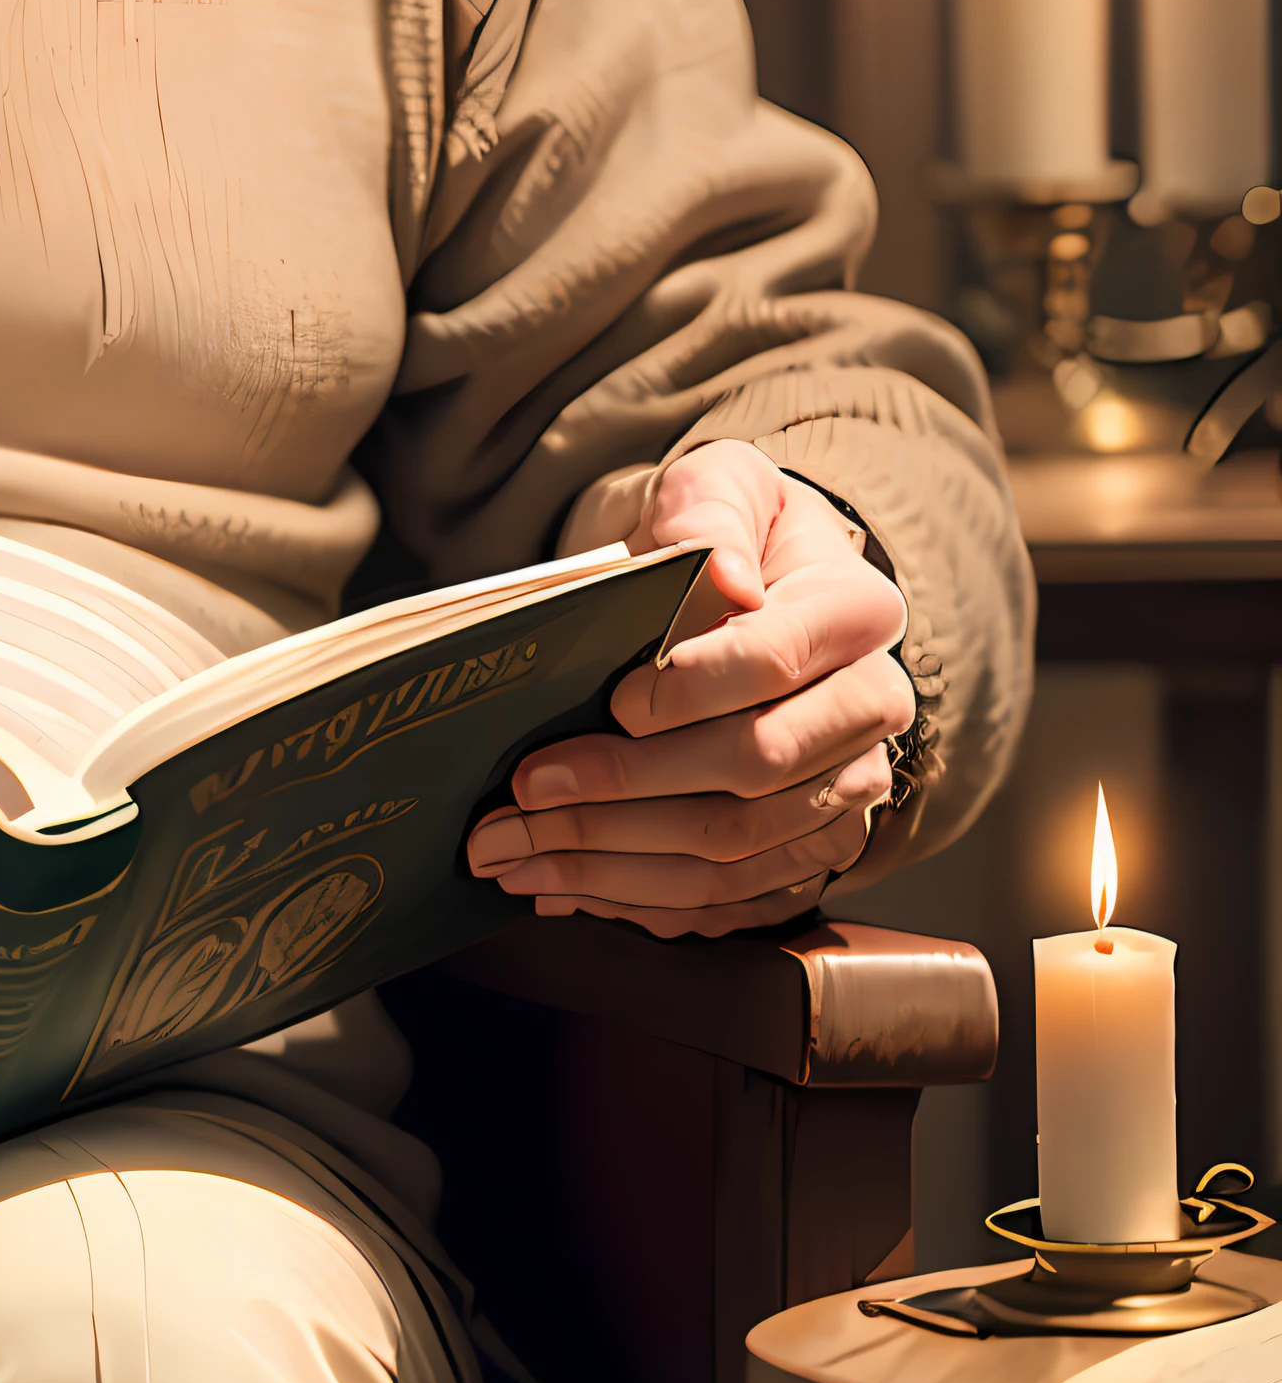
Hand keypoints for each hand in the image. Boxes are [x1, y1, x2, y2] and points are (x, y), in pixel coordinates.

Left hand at [462, 444, 912, 939]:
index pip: (775, 661)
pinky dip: (637, 897)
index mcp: (856, 612)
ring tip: (511, 851)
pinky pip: (729, 896)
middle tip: (524, 790)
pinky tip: (558, 883)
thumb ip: (711, 515)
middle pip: (754, 769)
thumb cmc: (729, 532)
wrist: (758, 585)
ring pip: (734, 847)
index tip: (611, 701)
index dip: (690, 689)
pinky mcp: (810, 847)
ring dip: (612, 859)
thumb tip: (724, 579)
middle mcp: (871, 708)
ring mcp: (846, 788)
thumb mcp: (720, 486)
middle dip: (625, 786)